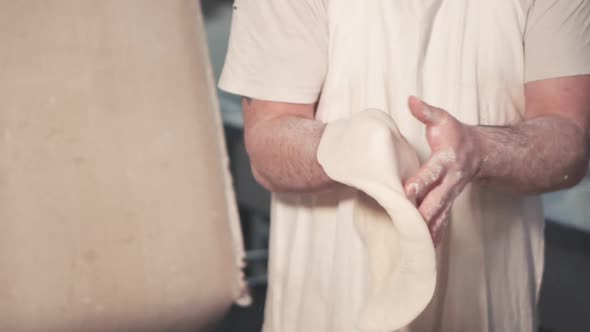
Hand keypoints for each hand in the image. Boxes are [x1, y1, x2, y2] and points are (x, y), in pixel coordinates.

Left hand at [404, 96, 481, 245]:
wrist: (481, 152)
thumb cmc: (456, 135)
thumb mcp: (443, 119)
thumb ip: (426, 111)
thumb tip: (410, 100)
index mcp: (446, 161)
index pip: (431, 172)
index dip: (420, 182)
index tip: (408, 191)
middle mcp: (449, 181)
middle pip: (436, 200)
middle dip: (422, 213)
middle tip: (407, 223)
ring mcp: (450, 194)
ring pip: (439, 214)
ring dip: (427, 229)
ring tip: (414, 245)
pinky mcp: (448, 203)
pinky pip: (442, 221)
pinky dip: (435, 235)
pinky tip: (425, 249)